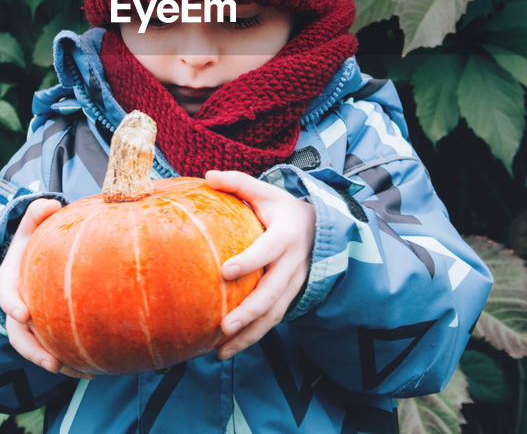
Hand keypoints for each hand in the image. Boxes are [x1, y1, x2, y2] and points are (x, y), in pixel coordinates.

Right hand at [0, 198, 95, 379]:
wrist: (36, 259)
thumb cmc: (35, 240)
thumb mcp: (31, 225)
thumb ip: (37, 213)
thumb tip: (49, 204)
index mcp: (10, 281)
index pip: (7, 294)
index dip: (12, 305)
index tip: (23, 313)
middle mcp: (17, 307)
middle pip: (19, 334)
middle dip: (33, 350)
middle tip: (52, 363)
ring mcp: (31, 323)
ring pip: (38, 349)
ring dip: (55, 362)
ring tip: (79, 373)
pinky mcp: (46, 331)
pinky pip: (56, 350)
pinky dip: (71, 363)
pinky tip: (93, 371)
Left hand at [204, 170, 315, 360]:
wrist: (319, 228)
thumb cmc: (282, 209)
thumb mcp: (266, 191)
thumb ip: (238, 182)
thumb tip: (208, 176)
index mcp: (286, 234)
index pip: (268, 250)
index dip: (250, 261)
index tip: (225, 271)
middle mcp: (293, 263)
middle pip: (272, 292)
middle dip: (250, 312)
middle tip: (225, 326)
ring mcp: (294, 283)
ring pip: (274, 314)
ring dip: (250, 335)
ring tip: (222, 351)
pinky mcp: (290, 297)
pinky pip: (273, 320)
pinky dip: (253, 337)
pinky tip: (228, 350)